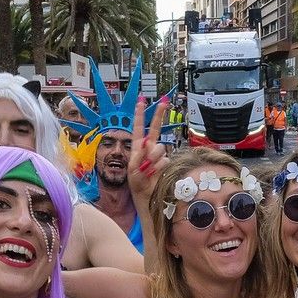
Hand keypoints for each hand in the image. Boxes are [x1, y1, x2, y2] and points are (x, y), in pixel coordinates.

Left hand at [127, 88, 168, 203]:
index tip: (141, 101)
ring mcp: (158, 155)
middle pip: (155, 128)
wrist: (147, 195)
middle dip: (159, 114)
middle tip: (164, 101)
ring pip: (161, 148)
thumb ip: (138, 156)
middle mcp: (149, 148)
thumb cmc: (137, 184)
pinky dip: (160, 166)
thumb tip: (146, 143)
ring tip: (148, 169)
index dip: (140, 115)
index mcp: (138, 147)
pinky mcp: (166, 162)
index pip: (139, 127)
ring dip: (154, 158)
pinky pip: (166, 160)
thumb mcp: (132, 170)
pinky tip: (156, 173)